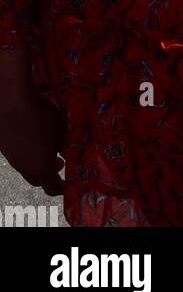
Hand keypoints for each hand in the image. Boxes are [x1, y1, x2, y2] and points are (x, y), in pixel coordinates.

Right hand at [0, 49, 64, 195]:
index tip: (68, 183)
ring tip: (45, 146)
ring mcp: (12, 159)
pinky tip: (30, 136)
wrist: (11, 103)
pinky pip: (18, 156)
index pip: (52, 188)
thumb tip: (65, 153)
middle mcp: (25, 168)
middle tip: (59, 161)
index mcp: (41, 169)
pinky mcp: (3, 148)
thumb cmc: (41, 117)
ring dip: (37, 162)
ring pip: (26, 167)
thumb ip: (63, 146)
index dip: (61, 188)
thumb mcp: (61, 131)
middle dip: (49, 174)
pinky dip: (26, 151)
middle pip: (38, 180)